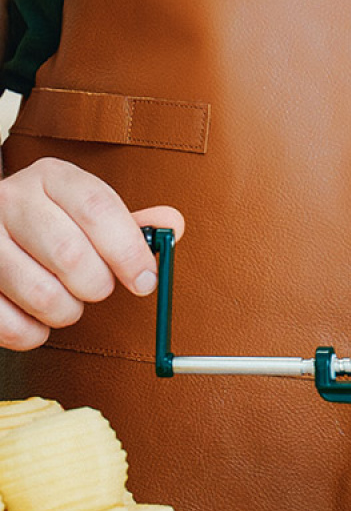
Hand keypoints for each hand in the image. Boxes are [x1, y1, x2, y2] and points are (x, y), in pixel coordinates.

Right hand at [0, 157, 183, 349]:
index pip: (97, 209)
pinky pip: (12, 325)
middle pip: (71, 256)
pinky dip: (34, 332)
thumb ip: (132, 225)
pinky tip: (36, 315)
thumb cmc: (54, 226)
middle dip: (97, 286)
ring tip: (65, 297)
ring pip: (43, 295)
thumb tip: (174, 223)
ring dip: (66, 311)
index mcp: (52, 178)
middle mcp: (11, 199)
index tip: (145, 281)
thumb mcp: (91, 213)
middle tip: (96, 288)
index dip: (128, 251)